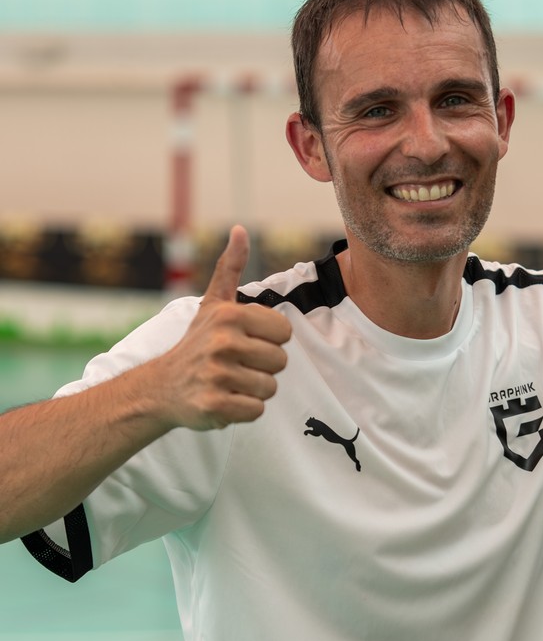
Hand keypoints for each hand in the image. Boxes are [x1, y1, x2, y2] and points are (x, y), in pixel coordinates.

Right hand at [159, 225, 291, 428]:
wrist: (160, 387)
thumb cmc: (196, 343)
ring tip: (229, 382)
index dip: (269, 341)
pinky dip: (243, 410)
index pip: (285, 333)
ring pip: (269, 388)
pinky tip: (224, 399)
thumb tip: (240, 229)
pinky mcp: (214, 405)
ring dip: (252, 389)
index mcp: (230, 315)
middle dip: (262, 367)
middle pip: (280, 362)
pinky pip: (255, 411)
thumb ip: (230, 267)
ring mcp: (217, 375)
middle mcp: (223, 343)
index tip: (245, 342)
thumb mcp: (213, 303)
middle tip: (235, 365)